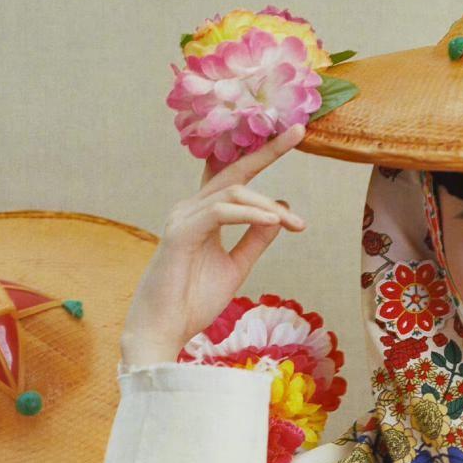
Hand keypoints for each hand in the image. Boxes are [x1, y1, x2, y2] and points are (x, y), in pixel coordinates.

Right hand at [120, 126, 307, 366]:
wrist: (164, 330)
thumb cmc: (193, 300)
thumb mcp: (236, 266)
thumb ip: (256, 239)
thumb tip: (282, 212)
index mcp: (203, 214)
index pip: (235, 176)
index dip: (261, 154)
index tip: (293, 135)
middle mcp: (191, 208)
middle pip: (233, 171)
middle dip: (267, 150)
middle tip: (298, 132)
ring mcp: (183, 218)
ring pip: (233, 192)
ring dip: (269, 207)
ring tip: (297, 225)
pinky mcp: (180, 234)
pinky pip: (220, 213)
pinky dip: (250, 215)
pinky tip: (274, 223)